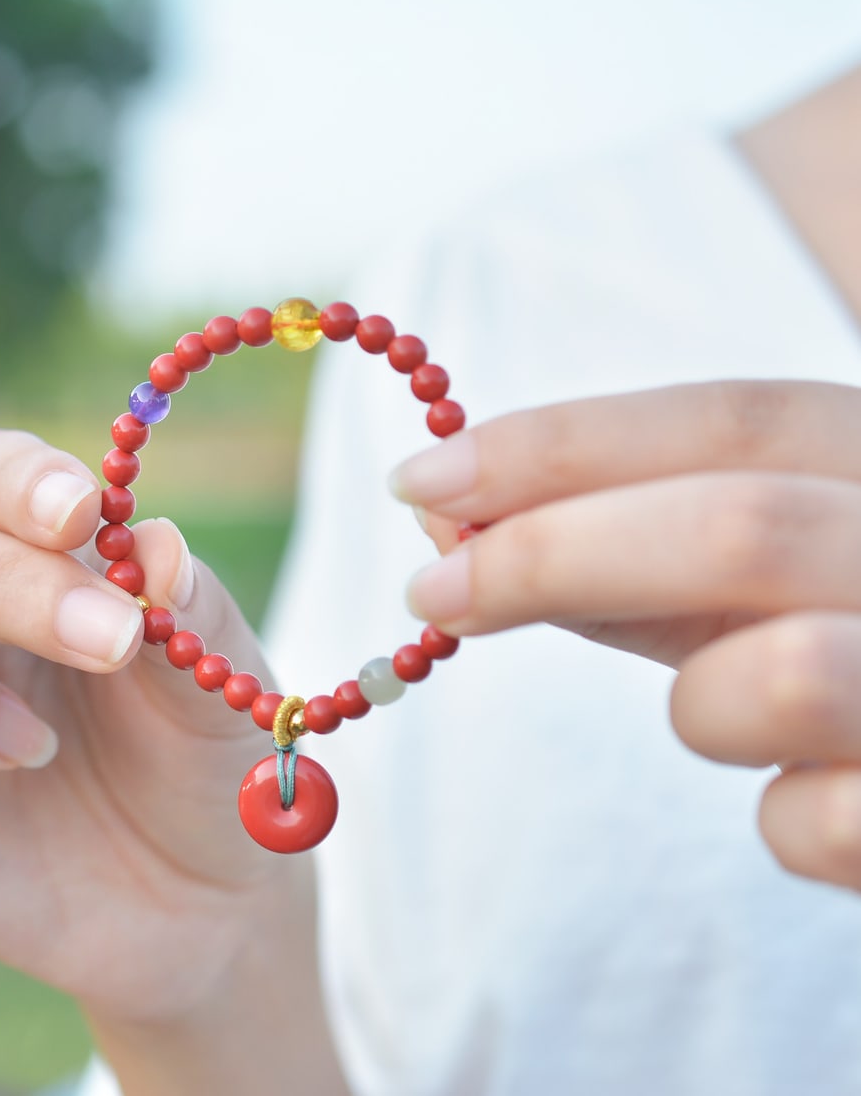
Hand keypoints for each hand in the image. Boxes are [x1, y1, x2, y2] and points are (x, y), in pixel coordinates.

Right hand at [0, 430, 344, 1093]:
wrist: (195, 904)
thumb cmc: (203, 772)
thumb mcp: (220, 688)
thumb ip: (192, 609)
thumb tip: (152, 544)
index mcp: (38, 570)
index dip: (19, 482)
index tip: (80, 517)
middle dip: (5, 590)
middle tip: (109, 647)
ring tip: (28, 750)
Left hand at [390, 380, 860, 891]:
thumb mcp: (772, 578)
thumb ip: (636, 548)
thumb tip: (455, 523)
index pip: (736, 418)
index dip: (565, 443)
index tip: (424, 478)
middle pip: (738, 523)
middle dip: (555, 551)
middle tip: (435, 589)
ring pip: (779, 677)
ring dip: (704, 705)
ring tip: (726, 716)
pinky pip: (819, 826)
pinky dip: (784, 820)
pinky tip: (824, 801)